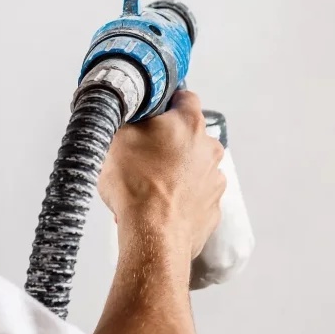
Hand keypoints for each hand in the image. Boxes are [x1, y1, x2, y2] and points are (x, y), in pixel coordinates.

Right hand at [99, 90, 226, 264]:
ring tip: (150, 188)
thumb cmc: (137, 186)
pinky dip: (182, 199)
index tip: (154, 113)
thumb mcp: (119, 138)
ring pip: (194, 168)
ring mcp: (215, 180)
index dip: (166, 103)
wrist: (153, 235)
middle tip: (144, 156)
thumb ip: (131, 120)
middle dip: (170, 143)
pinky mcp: (213, 208)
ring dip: (177, 172)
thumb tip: (132, 116)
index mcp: (189, 124)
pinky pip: (196, 197)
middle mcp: (210, 148)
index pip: (184, 98)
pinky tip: (161, 207)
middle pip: (190, 136)